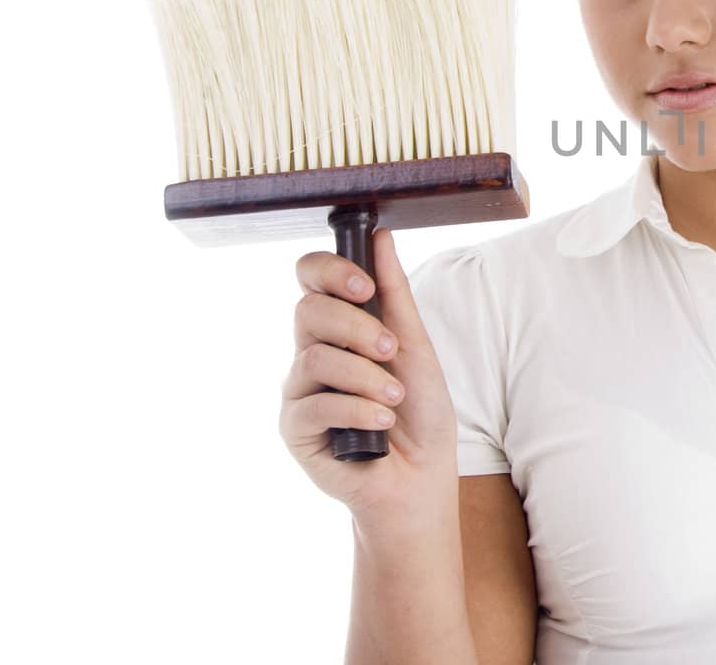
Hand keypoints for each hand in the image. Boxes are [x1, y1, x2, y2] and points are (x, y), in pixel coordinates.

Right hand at [279, 228, 458, 524]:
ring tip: (395, 400)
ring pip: (313, 357)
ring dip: (366, 376)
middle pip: (308, 311)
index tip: (365, 286)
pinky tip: (381, 423)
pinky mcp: (294, 429)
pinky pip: (314, 405)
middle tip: (392, 351)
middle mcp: (310, 353)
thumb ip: (395, 295)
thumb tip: (382, 238)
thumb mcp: (415, 347)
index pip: (309, 278)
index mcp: (337, 327)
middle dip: (358, 327)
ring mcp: (298, 391)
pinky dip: (356, 410)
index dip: (329, 270)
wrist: (421, 477)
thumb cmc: (420, 412)